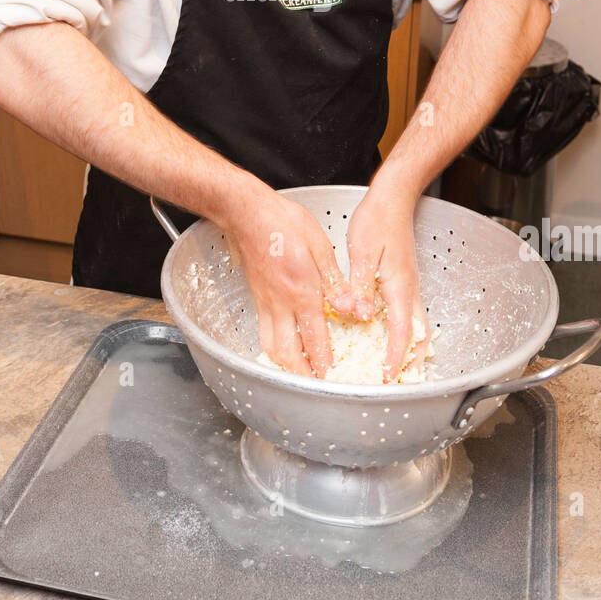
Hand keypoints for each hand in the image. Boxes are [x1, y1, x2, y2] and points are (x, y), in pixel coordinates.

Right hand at [226, 188, 357, 378]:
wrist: (248, 213)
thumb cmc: (284, 223)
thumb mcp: (320, 246)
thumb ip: (336, 282)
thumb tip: (352, 307)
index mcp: (302, 291)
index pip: (314, 338)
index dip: (324, 362)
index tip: (334, 377)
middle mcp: (281, 303)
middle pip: (288, 352)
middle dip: (302, 375)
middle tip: (316, 386)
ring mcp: (266, 302)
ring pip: (272, 346)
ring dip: (286, 365)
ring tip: (300, 374)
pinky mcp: (257, 297)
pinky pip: (264, 332)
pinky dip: (274, 348)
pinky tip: (284, 348)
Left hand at [339, 186, 429, 381]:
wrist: (393, 199)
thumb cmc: (376, 221)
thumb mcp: (361, 252)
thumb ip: (360, 286)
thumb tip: (359, 316)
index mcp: (399, 287)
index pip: (401, 332)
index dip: (395, 358)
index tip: (387, 378)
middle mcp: (410, 290)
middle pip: (418, 336)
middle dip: (410, 362)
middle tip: (397, 383)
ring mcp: (410, 286)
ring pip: (417, 327)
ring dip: (410, 349)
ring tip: (396, 368)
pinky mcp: (404, 281)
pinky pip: (410, 315)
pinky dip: (405, 334)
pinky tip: (390, 337)